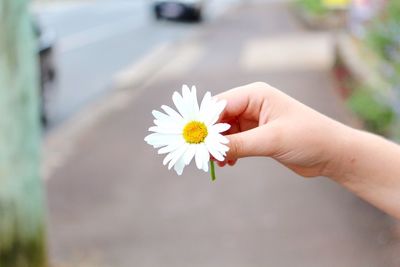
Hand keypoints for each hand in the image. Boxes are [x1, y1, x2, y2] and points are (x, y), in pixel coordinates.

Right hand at [215, 82, 348, 177]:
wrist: (333, 153)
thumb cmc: (309, 137)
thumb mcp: (271, 140)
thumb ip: (238, 144)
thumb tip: (208, 150)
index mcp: (256, 95)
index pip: (220, 105)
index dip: (204, 122)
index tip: (194, 141)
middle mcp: (253, 104)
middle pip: (219, 118)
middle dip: (210, 137)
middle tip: (204, 155)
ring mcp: (255, 119)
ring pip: (225, 131)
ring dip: (219, 146)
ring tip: (218, 162)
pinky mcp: (258, 134)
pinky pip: (234, 140)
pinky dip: (229, 151)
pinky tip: (229, 163)